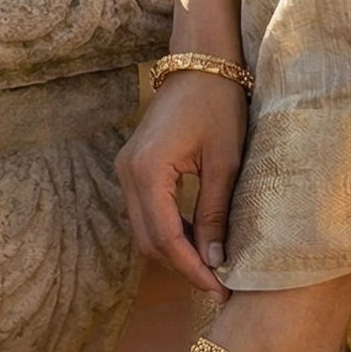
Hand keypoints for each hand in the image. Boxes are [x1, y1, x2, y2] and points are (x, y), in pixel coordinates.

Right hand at [114, 69, 247, 300]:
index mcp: (147, 171)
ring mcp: (125, 170)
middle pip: (149, 240)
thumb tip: (215, 261)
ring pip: (145, 230)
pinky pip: (147, 212)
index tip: (220, 288)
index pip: (166, 237)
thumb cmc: (218, 103)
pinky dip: (171, 231)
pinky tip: (199, 238)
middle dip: (183, 266)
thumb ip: (216, 212)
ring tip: (213, 266)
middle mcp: (127, 173)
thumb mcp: (225, 160)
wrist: (200, 62)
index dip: (192, 268)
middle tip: (219, 284)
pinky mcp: (134, 168)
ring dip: (176, 251)